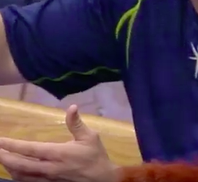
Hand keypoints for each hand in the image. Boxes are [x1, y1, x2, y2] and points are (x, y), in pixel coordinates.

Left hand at [0, 105, 118, 181]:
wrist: (102, 179)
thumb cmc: (96, 156)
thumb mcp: (90, 137)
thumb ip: (76, 123)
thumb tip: (72, 107)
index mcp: (58, 153)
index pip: (30, 149)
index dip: (12, 145)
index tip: (0, 140)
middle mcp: (49, 168)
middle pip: (19, 164)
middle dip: (4, 157)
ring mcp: (48, 179)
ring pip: (21, 175)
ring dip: (9, 167)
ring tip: (2, 158)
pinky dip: (18, 176)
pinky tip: (14, 170)